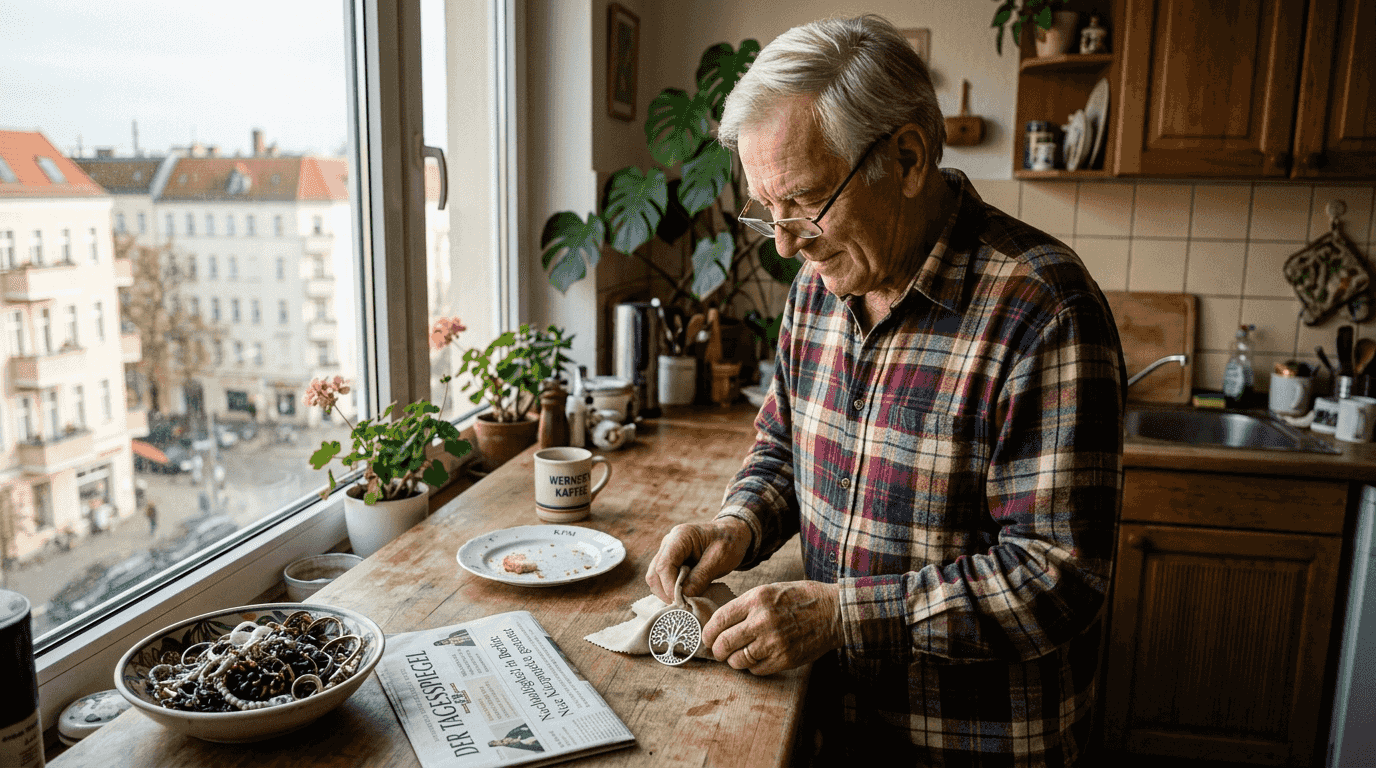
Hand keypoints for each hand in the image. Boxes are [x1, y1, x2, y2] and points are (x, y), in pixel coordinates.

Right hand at [645, 518, 751, 602]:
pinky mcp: (670, 562)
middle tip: (683, 606)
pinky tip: (685, 596)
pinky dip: (670, 590)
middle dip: (666, 592)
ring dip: (667, 592)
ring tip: (685, 602)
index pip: (664, 565)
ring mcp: (667, 552)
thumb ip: (701, 577)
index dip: (670, 586)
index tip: (682, 602)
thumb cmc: (729, 542)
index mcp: (680, 536)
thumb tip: (684, 596)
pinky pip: (663, 579)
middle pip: (654, 573)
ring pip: (655, 578)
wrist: (733, 534)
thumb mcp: (719, 559)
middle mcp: (668, 543)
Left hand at [701, 580, 841, 675]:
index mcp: (756, 599)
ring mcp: (774, 642)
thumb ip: (745, 606)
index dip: (708, 633)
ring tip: (739, 656)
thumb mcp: (769, 590)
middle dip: (717, 651)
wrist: (833, 611)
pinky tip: (758, 658)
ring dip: (734, 661)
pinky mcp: (784, 659)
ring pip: (738, 661)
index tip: (707, 638)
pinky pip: (756, 670)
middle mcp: (762, 620)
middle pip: (724, 643)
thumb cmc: (800, 598)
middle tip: (719, 651)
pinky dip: (752, 667)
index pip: (719, 620)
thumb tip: (720, 624)